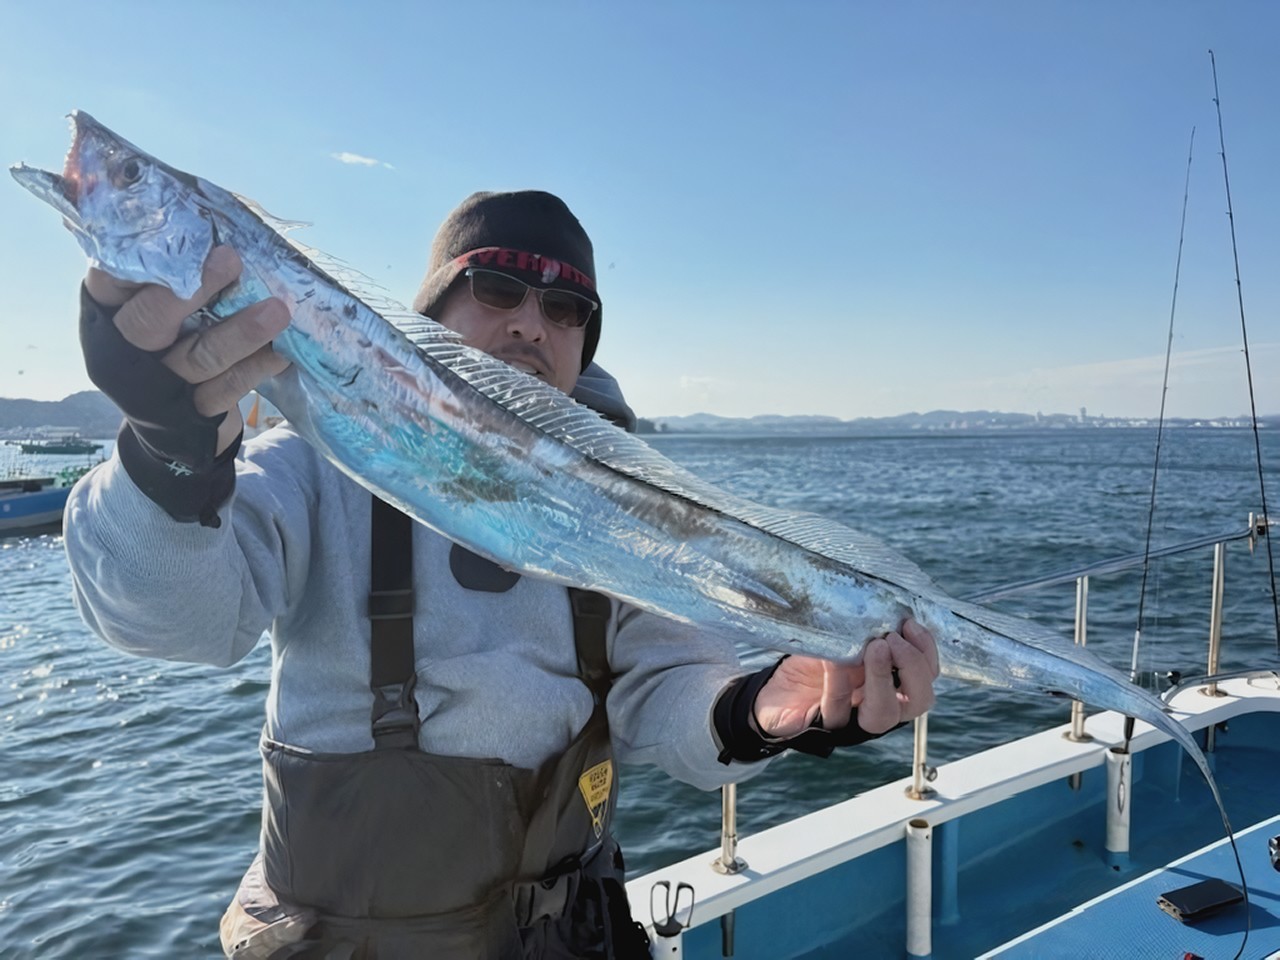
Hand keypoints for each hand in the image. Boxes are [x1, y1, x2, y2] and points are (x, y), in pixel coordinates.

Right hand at [85, 246, 290, 455]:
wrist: (169, 425)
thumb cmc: (169, 340)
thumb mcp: (155, 305)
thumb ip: (173, 270)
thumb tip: (212, 215)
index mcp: (107, 312)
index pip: (110, 279)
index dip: (140, 256)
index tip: (179, 231)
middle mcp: (125, 350)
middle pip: (151, 321)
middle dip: (193, 288)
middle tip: (231, 258)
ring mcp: (157, 386)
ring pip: (200, 356)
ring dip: (241, 330)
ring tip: (277, 310)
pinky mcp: (194, 415)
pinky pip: (229, 388)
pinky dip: (258, 367)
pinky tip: (284, 349)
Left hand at [752, 619, 939, 737]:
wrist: (773, 692)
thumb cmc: (810, 663)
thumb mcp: (839, 639)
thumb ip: (861, 629)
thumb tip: (879, 604)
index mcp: (891, 683)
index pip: (926, 675)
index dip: (926, 652)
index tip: (910, 624)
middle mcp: (880, 705)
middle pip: (918, 700)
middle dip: (913, 668)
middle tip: (892, 639)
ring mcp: (855, 721)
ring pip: (885, 715)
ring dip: (883, 678)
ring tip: (875, 647)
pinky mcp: (826, 727)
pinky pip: (838, 708)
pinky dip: (838, 681)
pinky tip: (834, 660)